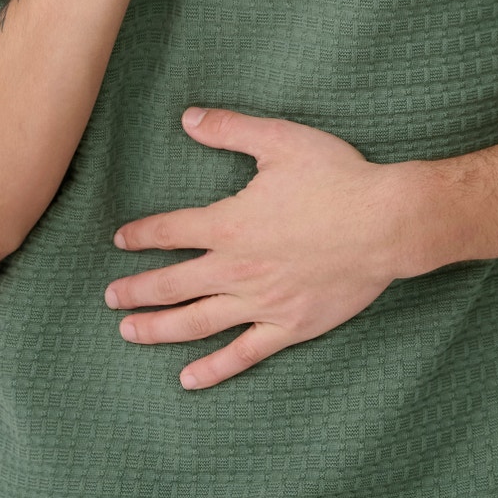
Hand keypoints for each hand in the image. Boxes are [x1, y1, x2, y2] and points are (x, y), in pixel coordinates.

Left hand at [103, 108, 415, 388]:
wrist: (387, 224)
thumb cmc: (337, 178)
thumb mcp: (281, 141)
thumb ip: (230, 130)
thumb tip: (188, 118)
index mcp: (230, 225)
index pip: (170, 231)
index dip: (141, 235)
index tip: (120, 240)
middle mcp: (236, 269)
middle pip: (171, 285)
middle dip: (136, 291)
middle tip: (110, 297)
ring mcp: (261, 303)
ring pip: (196, 323)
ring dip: (157, 329)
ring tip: (129, 332)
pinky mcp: (288, 326)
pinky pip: (242, 354)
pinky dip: (213, 369)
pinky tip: (189, 379)